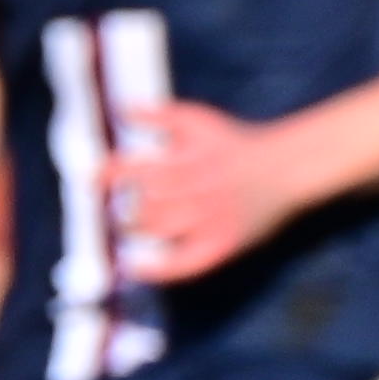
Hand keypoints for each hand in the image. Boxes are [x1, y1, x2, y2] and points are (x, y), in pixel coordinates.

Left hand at [113, 97, 316, 285]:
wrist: (286, 167)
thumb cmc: (237, 143)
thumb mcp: (199, 119)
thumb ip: (160, 114)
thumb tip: (122, 109)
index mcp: (186, 160)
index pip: (133, 169)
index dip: (108, 175)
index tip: (93, 180)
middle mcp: (195, 190)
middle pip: (142, 203)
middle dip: (120, 207)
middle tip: (110, 209)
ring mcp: (208, 220)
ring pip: (156, 229)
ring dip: (133, 229)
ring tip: (124, 228)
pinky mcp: (221, 245)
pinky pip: (184, 265)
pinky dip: (157, 269)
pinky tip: (136, 267)